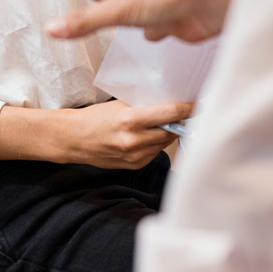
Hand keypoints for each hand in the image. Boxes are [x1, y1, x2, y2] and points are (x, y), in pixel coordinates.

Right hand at [61, 100, 194, 168]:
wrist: (74, 139)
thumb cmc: (94, 118)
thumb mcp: (119, 105)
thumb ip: (144, 108)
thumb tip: (168, 107)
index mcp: (131, 120)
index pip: (170, 114)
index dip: (188, 109)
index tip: (198, 106)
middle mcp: (135, 140)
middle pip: (171, 131)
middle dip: (176, 123)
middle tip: (177, 115)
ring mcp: (135, 155)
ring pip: (164, 144)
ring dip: (164, 135)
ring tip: (153, 126)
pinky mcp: (134, 165)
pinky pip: (154, 153)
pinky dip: (153, 145)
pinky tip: (142, 138)